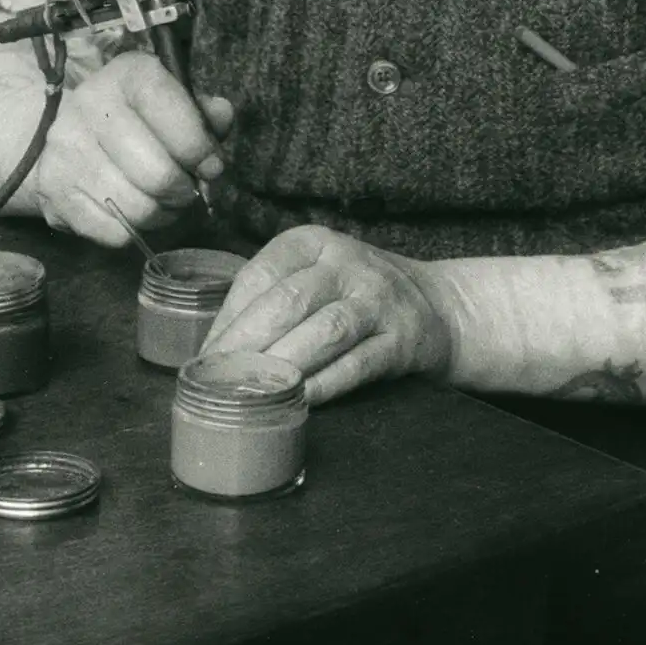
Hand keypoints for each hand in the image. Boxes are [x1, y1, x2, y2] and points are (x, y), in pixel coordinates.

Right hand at [31, 51, 232, 244]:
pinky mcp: (54, 192)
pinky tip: (135, 211)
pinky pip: (115, 233)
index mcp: (125, 74)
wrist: (64, 136)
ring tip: (164, 201)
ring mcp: (67, 150)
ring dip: (164, 214)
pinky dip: (135, 230)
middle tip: (187, 189)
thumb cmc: (135, 120)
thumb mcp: (172, 104)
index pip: (166, 107)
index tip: (210, 165)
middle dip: (185, 190)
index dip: (198, 145)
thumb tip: (221, 115)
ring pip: (140, 209)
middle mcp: (90, 105)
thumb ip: (203, 112)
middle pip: (158, 173)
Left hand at [200, 226, 451, 403]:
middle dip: (246, 345)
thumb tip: (214, 349)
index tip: (206, 355)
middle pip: (288, 302)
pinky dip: (327, 385)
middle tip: (219, 381)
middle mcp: (347, 263)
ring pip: (324, 332)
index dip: (228, 317)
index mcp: (314, 242)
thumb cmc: (356, 294)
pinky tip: (301, 401)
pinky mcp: (403, 338)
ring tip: (252, 394)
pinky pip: (359, 364)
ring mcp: (378, 299)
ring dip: (284, 366)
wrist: (439, 305)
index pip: (261, 274)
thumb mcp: (317, 274)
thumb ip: (272, 298)